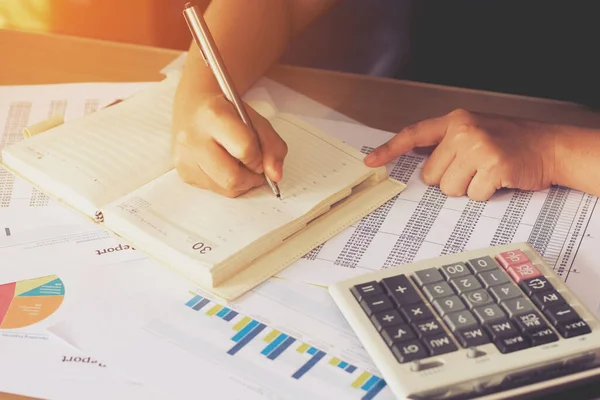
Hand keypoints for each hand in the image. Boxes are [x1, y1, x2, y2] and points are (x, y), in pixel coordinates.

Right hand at [171, 91, 287, 197]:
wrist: (194, 105)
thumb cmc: (227, 112)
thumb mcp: (255, 120)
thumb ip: (272, 146)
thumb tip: (275, 176)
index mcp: (214, 116)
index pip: (245, 150)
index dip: (259, 157)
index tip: (259, 154)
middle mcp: (193, 137)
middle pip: (232, 177)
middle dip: (251, 177)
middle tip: (254, 167)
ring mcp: (184, 157)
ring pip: (225, 188)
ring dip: (240, 182)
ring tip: (238, 163)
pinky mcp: (183, 171)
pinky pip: (214, 189)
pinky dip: (225, 182)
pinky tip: (223, 164)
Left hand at [364, 109, 557, 200]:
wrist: (549, 146)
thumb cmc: (510, 141)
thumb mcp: (475, 130)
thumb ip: (445, 142)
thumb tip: (417, 155)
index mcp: (455, 121)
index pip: (413, 134)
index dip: (390, 150)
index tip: (371, 162)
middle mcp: (463, 131)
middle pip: (431, 175)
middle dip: (449, 179)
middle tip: (473, 168)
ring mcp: (478, 147)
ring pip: (449, 189)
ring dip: (467, 188)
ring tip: (486, 172)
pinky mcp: (493, 166)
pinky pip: (472, 195)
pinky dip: (485, 194)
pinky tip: (498, 179)